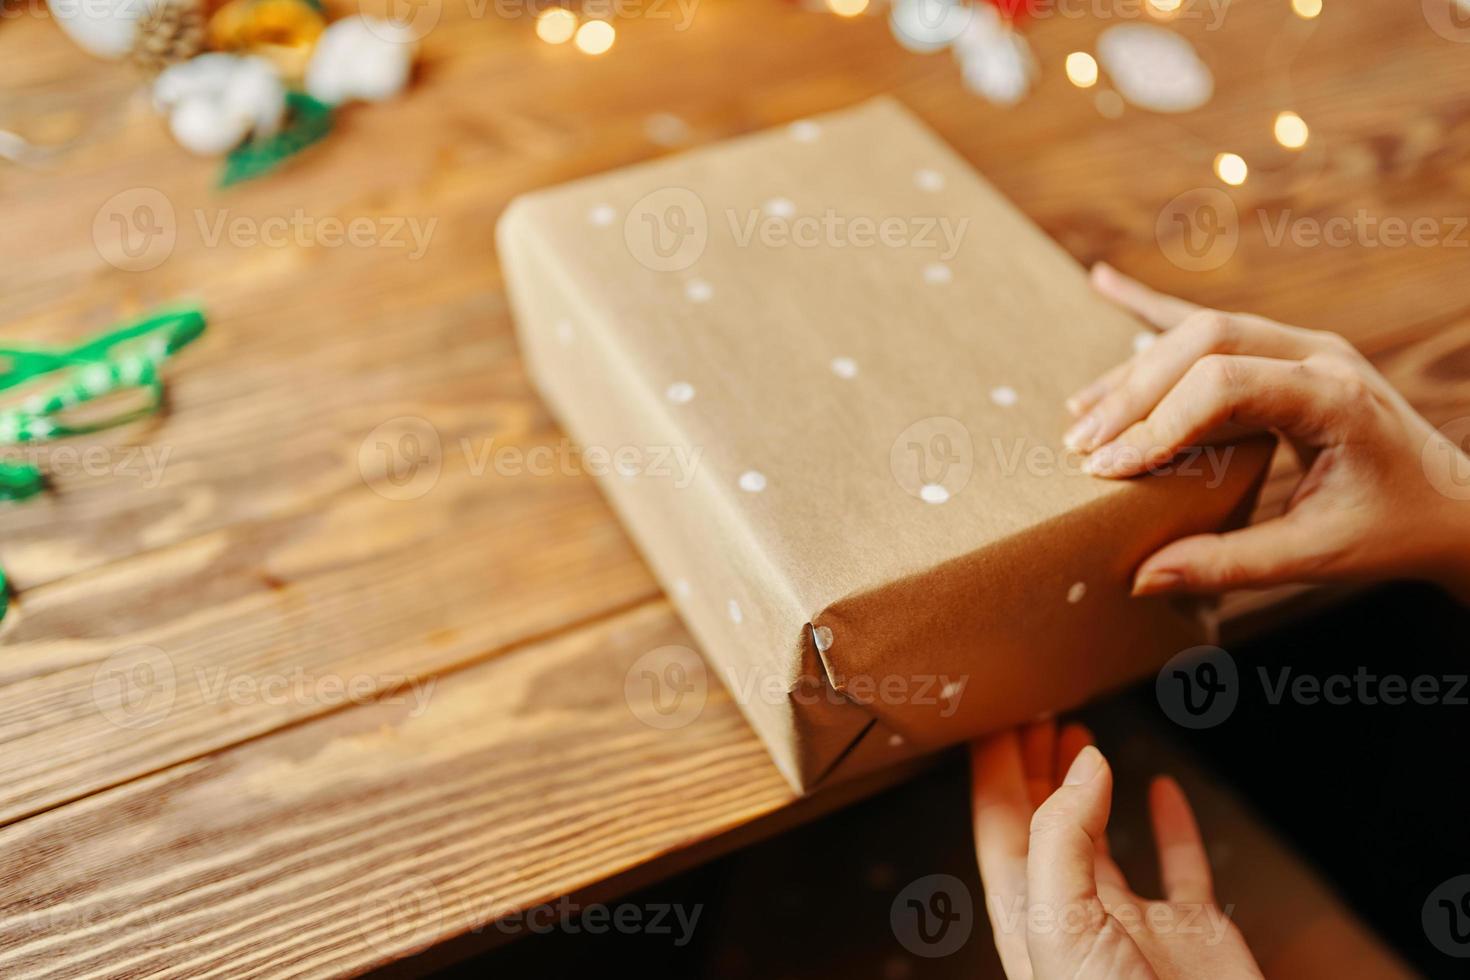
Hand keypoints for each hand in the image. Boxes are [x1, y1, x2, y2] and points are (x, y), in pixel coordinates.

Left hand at [971, 720, 1261, 978]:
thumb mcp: (1062, 926)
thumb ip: (1062, 840)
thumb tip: (1082, 766)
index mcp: (1029, 919)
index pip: (1000, 827)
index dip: (995, 771)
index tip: (997, 717)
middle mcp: (1075, 918)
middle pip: (1041, 826)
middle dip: (1032, 769)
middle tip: (1034, 714)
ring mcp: (1134, 927)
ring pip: (1101, 842)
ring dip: (1088, 790)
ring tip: (1079, 740)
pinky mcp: (1191, 938)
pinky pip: (1180, 869)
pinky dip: (1172, 826)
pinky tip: (1161, 791)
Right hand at [1064, 263, 1469, 599]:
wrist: (1454, 505)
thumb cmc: (1394, 529)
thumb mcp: (1317, 555)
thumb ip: (1229, 563)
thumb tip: (1140, 576)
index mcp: (1334, 395)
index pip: (1222, 386)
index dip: (1155, 423)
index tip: (1105, 468)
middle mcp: (1318, 354)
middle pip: (1203, 343)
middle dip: (1133, 392)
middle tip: (1081, 446)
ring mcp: (1301, 344)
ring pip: (1200, 331)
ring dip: (1135, 369)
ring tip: (1079, 413)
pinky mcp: (1285, 351)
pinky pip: (1209, 323)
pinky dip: (1152, 309)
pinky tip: (1103, 285)